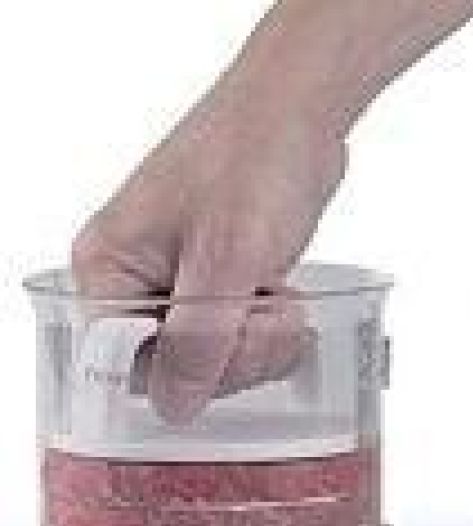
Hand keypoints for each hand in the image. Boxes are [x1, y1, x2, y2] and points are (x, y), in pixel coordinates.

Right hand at [72, 74, 346, 423]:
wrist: (299, 111)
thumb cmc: (254, 161)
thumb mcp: (226, 260)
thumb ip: (198, 341)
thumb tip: (174, 404)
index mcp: (110, 269)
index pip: (125, 364)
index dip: (184, 373)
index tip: (229, 351)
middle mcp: (137, 277)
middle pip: (175, 366)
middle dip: (235, 355)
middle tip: (269, 319)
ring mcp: (181, 278)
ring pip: (214, 354)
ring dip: (259, 343)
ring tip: (283, 304)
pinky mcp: (220, 277)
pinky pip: (237, 332)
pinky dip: (268, 328)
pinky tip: (285, 300)